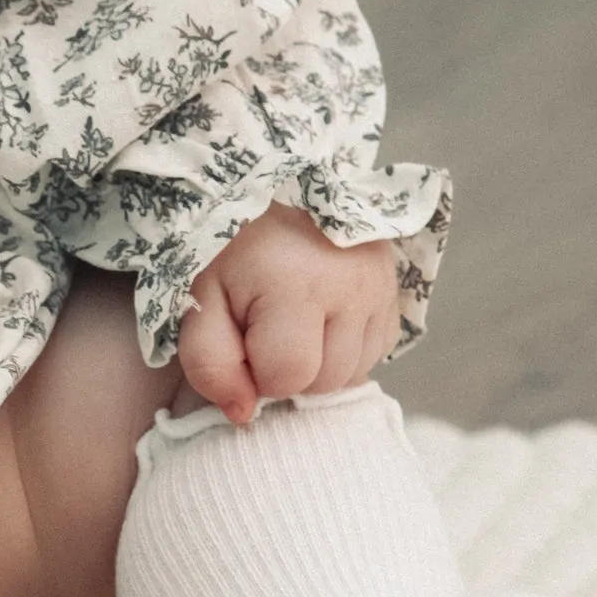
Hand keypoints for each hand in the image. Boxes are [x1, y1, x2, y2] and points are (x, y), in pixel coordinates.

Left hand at [176, 203, 401, 423]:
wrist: (273, 182)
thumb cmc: (229, 243)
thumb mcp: (200, 297)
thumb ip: (209, 362)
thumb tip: (243, 415)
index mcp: (296, 284)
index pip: (286, 377)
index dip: (256, 372)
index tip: (242, 338)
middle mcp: (351, 286)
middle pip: (325, 381)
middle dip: (289, 370)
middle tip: (265, 328)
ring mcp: (381, 286)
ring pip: (354, 373)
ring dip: (319, 363)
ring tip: (293, 321)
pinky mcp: (396, 288)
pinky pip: (374, 352)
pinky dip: (345, 349)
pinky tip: (321, 319)